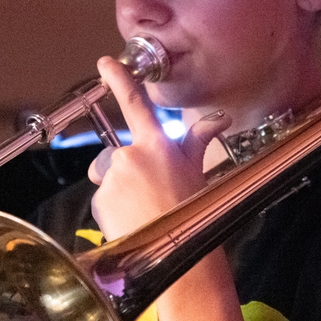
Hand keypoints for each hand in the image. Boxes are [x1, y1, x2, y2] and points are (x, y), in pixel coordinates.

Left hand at [87, 56, 229, 240]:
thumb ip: (198, 140)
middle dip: (124, 170)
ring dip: (118, 191)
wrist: (180, 258)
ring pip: (107, 178)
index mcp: (158, 145)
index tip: (106, 63)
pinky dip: (111, 209)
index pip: (136, 105)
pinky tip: (131, 221)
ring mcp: (114, 177)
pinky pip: (101, 199)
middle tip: (147, 195)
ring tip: (141, 211)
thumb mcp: (198, 172)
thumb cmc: (194, 215)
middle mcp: (132, 155)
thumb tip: (220, 118)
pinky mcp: (100, 199)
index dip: (119, 79)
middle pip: (116, 152)